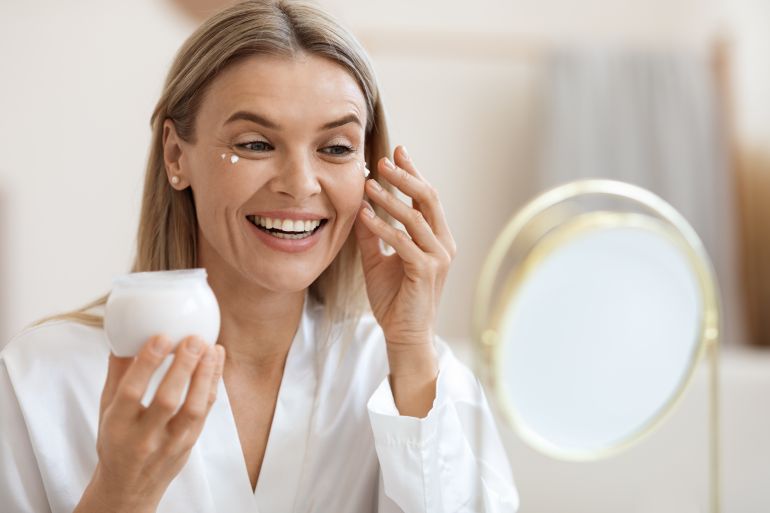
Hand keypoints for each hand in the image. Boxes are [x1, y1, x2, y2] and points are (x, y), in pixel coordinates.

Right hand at [75, 336, 224, 512]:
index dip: (147, 364)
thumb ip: (116, 374)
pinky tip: (216, 360)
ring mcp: (170, 443)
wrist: (128, 488)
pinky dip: (212, 384)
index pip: (131, 392)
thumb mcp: (106, 411)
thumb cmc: (116, 442)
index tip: (161, 337)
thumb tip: (123, 337)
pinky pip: (205, 412)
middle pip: (167, 400)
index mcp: (117, 426)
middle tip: (194, 339)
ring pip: (193, 409)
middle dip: (183, 367)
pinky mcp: (189, 444)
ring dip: (205, 376)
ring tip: (210, 347)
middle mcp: (144, 437)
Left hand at [354, 145, 455, 376]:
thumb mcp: (379, 260)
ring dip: (390, 199)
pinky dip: (383, 227)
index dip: (412, 173)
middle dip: (405, 177)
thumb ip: (373, 234)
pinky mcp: (426, 272)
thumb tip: (359, 207)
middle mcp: (443, 244)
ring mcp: (438, 257)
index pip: (426, 198)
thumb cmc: (394, 299)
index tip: (396, 152)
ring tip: (369, 184)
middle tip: (383, 160)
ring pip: (415, 218)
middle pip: (428, 199)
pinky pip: (403, 242)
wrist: (404, 334)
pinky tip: (365, 216)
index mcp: (436, 238)